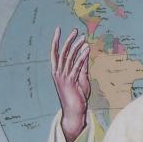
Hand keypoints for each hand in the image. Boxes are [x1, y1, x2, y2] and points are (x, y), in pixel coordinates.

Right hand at [51, 27, 90, 141]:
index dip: (56, 40)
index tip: (58, 29)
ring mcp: (63, 77)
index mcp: (57, 72)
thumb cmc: (77, 97)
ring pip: (69, 58)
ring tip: (83, 37)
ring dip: (76, 46)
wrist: (74, 112)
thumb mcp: (80, 79)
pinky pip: (76, 66)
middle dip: (68, 40)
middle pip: (62, 52)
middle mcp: (58, 73)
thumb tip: (84, 55)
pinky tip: (86, 49)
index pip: (55, 53)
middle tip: (74, 30)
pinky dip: (81, 57)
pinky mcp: (70, 82)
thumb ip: (81, 67)